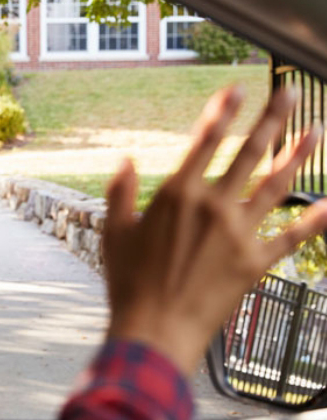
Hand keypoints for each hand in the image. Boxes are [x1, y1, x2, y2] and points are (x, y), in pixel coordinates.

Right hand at [103, 86, 326, 375]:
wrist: (155, 331)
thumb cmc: (127, 284)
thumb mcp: (113, 234)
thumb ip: (118, 194)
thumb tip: (125, 162)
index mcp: (176, 195)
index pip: (205, 141)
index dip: (222, 112)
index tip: (237, 88)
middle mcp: (213, 207)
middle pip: (249, 153)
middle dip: (271, 119)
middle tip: (287, 93)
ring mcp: (238, 233)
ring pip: (276, 185)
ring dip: (298, 156)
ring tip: (316, 132)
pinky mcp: (255, 262)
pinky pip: (292, 237)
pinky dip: (314, 221)